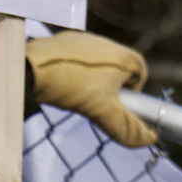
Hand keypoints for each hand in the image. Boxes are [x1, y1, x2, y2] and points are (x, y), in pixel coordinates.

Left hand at [26, 30, 156, 147]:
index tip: (119, 108)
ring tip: (77, 97)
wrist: (32, 66)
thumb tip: (148, 140)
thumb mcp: (103, 112)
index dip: (133, 95)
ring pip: (97, 67)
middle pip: (118, 71)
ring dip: (92, 83)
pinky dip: (75, 75)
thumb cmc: (72, 85)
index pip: (140, 74)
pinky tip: (62, 87)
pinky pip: (77, 62)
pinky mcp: (65, 42)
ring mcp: (85, 40)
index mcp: (122, 55)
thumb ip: (125, 127)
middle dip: (111, 90)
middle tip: (96, 105)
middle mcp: (107, 43)